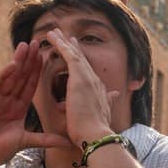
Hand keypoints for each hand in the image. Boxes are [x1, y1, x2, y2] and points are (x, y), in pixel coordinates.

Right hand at [0, 42, 68, 167]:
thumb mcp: (26, 141)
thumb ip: (46, 139)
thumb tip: (67, 142)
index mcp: (17, 108)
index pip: (30, 85)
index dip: (37, 71)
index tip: (46, 57)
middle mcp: (6, 101)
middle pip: (20, 77)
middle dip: (29, 60)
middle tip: (37, 42)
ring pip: (9, 77)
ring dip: (17, 61)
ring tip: (26, 46)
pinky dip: (4, 75)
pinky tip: (13, 64)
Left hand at [43, 30, 116, 145]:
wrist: (96, 135)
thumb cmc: (95, 131)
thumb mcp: (101, 112)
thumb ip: (108, 101)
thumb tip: (115, 94)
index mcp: (98, 91)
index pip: (87, 73)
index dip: (82, 62)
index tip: (76, 53)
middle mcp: (95, 81)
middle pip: (82, 60)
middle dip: (73, 48)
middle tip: (67, 37)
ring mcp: (88, 78)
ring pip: (75, 55)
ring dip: (64, 43)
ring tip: (54, 33)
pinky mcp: (79, 77)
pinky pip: (69, 56)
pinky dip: (60, 45)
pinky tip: (51, 37)